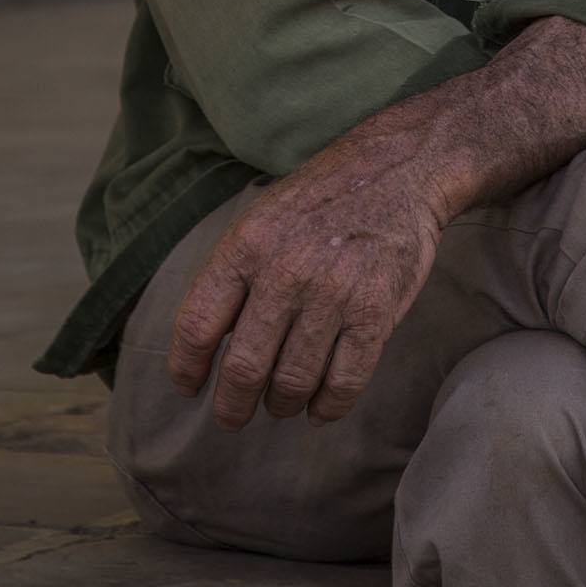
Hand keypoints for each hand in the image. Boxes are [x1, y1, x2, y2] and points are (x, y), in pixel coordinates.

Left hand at [169, 16, 585, 432]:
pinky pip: (343, 383)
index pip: (197, 325)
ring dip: (282, 405)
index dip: (186, 367)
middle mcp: (283, 273)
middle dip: (233, 405)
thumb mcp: (262, 217)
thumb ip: (234, 272)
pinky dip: (327, 407)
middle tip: (234, 416)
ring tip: (282, 404)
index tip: (190, 387)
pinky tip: (320, 407)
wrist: (398, 170)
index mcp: (246, 246)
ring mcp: (331, 295)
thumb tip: (205, 340)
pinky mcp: (374, 313)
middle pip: (243, 368)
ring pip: (291, 383)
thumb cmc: (322, 198)